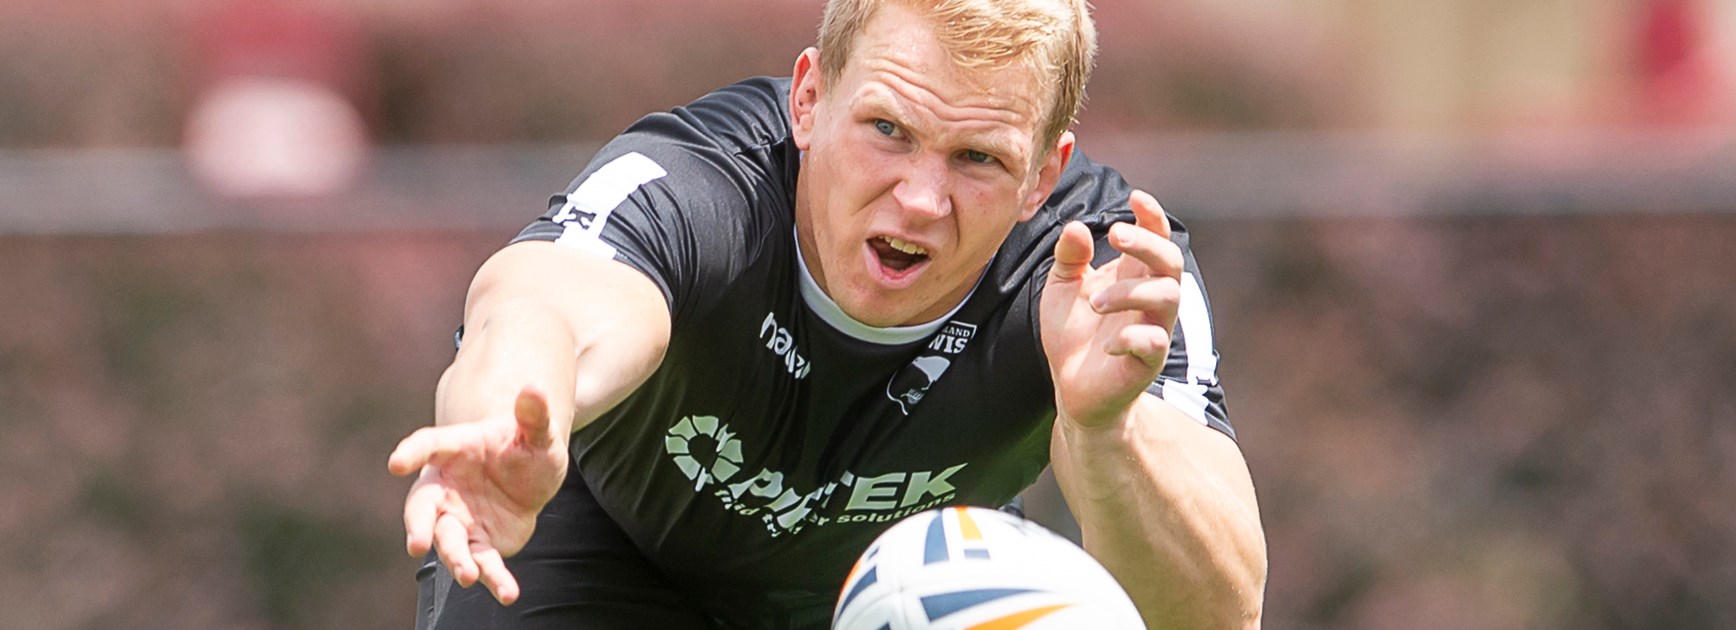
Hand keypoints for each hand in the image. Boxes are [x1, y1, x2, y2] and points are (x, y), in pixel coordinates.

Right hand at [387, 386, 567, 604]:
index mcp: (454, 449)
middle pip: (422, 507)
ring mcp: (459, 518)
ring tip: (469, 576)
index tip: (396, 462)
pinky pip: (482, 562)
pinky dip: (494, 578)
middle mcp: (447, 487)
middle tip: (416, 543)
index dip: (412, 453)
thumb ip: (534, 414)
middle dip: (417, 525)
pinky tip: (509, 593)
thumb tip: (536, 387)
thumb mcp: (537, 430)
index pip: (427, 446)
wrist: (531, 477)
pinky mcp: (479, 544)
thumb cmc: (525, 446)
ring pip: (447, 541)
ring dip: (455, 560)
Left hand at [1040, 190, 1183, 427]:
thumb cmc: (1073, 334)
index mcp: (1132, 275)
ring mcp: (1153, 329)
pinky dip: (1130, 337)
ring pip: (1168, 297)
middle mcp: (1150, 299)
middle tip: (1116, 235)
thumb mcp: (1061, 288)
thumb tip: (1075, 227)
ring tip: (1093, 303)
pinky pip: (1154, 343)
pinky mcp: (1147, 363)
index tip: (1136, 196)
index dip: (1152, 216)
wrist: (1071, 387)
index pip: (1156, 238)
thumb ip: (1069, 257)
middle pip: (1170, 260)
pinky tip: (1105, 344)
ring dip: (1131, 292)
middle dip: (1147, 243)